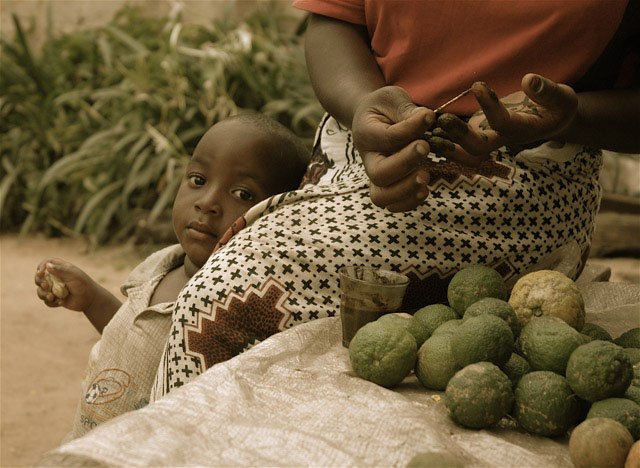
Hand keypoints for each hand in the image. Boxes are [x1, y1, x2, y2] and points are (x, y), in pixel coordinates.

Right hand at [35, 258, 97, 311]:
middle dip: (40, 282)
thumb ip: (60, 270)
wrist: (90, 299)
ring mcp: (54, 288)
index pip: (46, 263)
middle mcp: (55, 277)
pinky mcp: (55, 298)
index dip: (41, 267)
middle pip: (39, 277)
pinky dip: (51, 302)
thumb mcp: (73, 275)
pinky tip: (61, 302)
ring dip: (43, 294)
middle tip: (46, 286)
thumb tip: (47, 265)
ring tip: (52, 297)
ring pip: (40, 290)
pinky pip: (46, 301)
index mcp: (60, 268)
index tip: (40, 273)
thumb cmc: (83, 284)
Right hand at [352, 86, 435, 211]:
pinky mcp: (387, 187)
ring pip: (381, 197)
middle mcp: (368, 159)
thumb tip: (427, 118)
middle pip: (379, 173)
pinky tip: (425, 189)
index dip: (409, 129)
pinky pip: (393, 205)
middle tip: (426, 148)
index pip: (386, 137)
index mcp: (365, 133)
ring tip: (426, 176)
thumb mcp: (391, 99)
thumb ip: (406, 109)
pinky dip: (409, 203)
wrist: (371, 121)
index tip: (429, 117)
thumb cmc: (384, 108)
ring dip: (406, 190)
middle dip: (405, 163)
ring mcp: (376, 176)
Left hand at [429, 74, 578, 163]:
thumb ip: (547, 91)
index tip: (478, 85)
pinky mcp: (477, 136)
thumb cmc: (558, 107)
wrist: (551, 121)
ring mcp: (488, 141)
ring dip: (443, 145)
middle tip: (441, 120)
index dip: (490, 106)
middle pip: (477, 149)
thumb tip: (528, 79)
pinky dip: (440, 140)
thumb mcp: (562, 97)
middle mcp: (502, 140)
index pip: (503, 123)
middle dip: (458, 136)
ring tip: (423, 133)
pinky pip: (456, 144)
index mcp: (522, 130)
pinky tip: (422, 132)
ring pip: (462, 153)